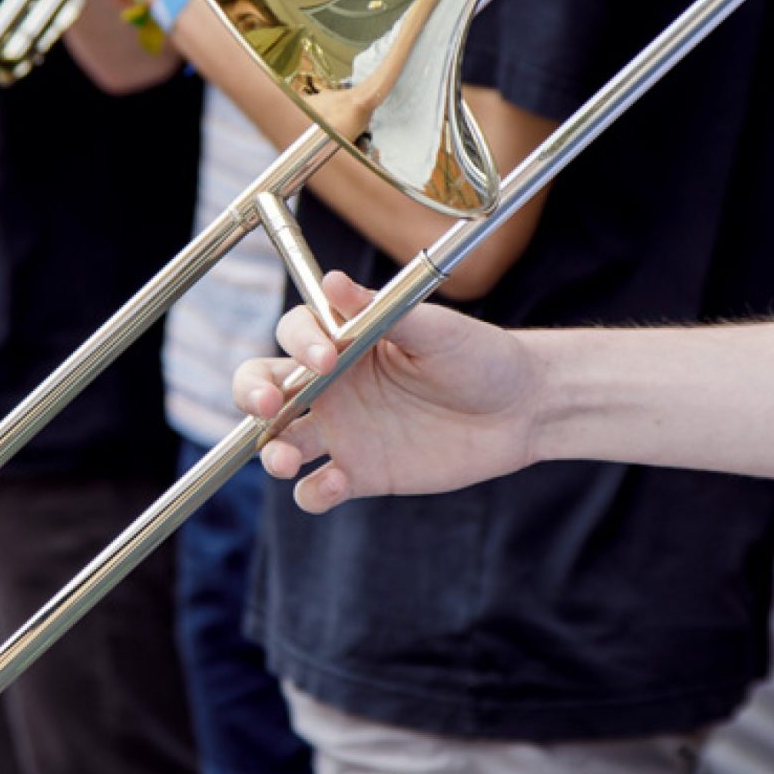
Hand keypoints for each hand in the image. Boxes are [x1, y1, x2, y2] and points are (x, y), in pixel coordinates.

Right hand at [231, 271, 543, 511]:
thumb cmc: (479, 355)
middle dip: (252, 395)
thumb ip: (380, 312)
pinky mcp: (360, 474)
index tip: (327, 357)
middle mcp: (332, 385)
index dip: (298, 344)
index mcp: (344, 342)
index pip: (293, 336)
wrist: (522, 409)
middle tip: (269, 405)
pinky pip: (316, 489)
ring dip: (269, 450)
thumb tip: (333, 281)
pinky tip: (337, 484)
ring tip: (285, 459)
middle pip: (264, 386)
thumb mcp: (434, 328)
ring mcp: (343, 432)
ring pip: (279, 441)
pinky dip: (314, 492)